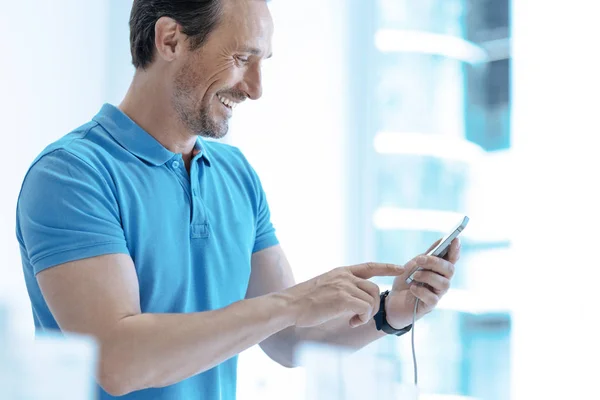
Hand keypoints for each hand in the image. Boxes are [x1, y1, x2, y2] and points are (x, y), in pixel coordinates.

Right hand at [283, 263, 404, 327]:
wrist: (290, 305)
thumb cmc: (304, 301)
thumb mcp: (325, 286)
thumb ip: (341, 287)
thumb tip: (354, 300)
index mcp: (341, 272)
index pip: (369, 266)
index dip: (387, 267)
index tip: (401, 268)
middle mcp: (344, 276)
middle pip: (374, 289)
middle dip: (373, 306)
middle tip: (359, 318)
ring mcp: (344, 286)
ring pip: (371, 300)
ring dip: (366, 314)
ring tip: (353, 321)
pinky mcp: (343, 299)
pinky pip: (365, 309)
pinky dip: (361, 319)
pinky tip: (350, 323)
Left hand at [384, 238, 460, 328]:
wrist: (392, 300)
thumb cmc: (405, 281)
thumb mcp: (413, 265)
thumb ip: (426, 255)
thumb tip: (440, 240)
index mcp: (438, 270)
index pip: (452, 259)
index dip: (455, 250)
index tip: (455, 239)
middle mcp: (441, 281)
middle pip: (450, 270)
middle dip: (435, 262)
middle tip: (420, 260)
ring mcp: (437, 294)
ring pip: (444, 284)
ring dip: (428, 276)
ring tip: (414, 276)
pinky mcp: (429, 305)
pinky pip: (432, 298)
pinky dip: (421, 291)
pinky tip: (413, 289)